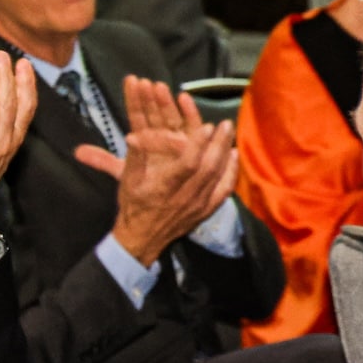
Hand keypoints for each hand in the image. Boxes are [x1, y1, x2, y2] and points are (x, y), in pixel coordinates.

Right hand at [75, 77, 237, 265]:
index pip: (187, 165)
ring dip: (226, 153)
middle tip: (226, 124)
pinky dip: (231, 171)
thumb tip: (133, 135)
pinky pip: (224, 190)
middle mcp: (185, 197)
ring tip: (230, 133)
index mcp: (165, 188)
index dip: (198, 145)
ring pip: (218, 177)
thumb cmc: (134, 206)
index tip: (207, 126)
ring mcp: (198, 206)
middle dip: (219, 144)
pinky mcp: (206, 211)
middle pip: (208, 168)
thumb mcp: (128, 181)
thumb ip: (135, 157)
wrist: (142, 239)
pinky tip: (234, 155)